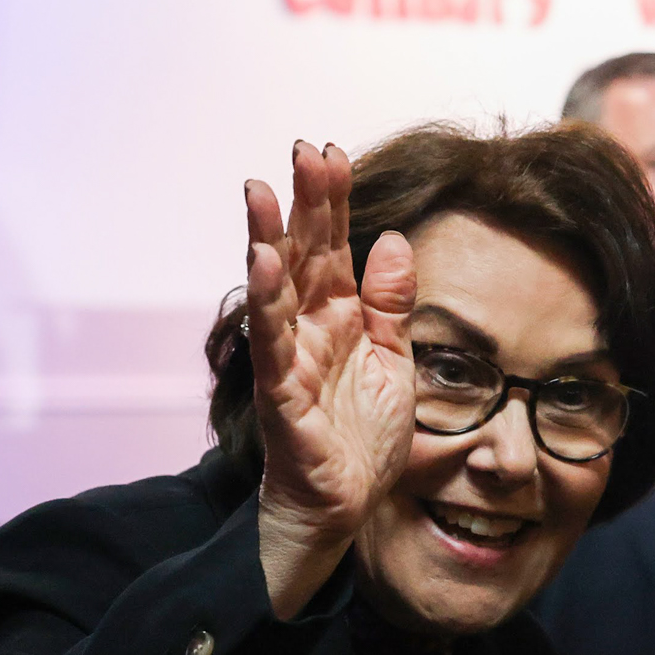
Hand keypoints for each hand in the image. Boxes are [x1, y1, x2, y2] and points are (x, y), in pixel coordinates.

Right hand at [244, 141, 416, 617]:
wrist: (344, 505)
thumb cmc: (362, 436)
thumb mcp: (393, 360)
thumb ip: (390, 305)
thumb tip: (391, 241)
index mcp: (339, 318)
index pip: (333, 248)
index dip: (331, 202)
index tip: (329, 152)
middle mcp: (309, 330)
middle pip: (303, 255)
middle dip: (303, 203)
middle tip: (301, 149)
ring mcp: (290, 359)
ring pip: (275, 291)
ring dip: (267, 241)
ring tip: (261, 192)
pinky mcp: (282, 396)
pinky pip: (273, 346)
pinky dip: (268, 306)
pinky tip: (264, 267)